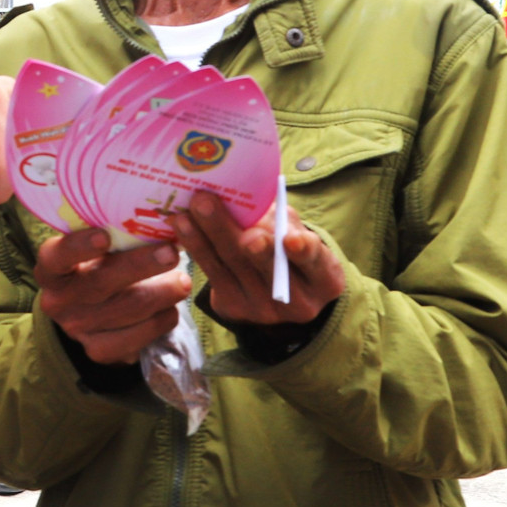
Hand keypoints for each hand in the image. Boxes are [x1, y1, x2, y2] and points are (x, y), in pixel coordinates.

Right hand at [35, 229, 192, 364]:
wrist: (87, 313)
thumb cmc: (98, 267)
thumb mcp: (95, 250)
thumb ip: (114, 236)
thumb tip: (160, 218)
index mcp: (51, 268)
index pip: (58, 256)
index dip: (80, 246)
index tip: (105, 236)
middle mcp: (58, 300)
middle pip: (102, 282)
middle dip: (141, 266)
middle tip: (171, 252)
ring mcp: (77, 328)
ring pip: (129, 308)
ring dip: (163, 293)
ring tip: (183, 281)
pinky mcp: (99, 350)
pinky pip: (140, 335)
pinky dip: (163, 319)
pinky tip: (171, 307)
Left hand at [169, 191, 343, 327]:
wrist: (276, 287)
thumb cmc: (289, 245)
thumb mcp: (295, 230)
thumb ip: (280, 219)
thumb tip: (247, 196)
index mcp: (325, 279)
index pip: (316, 263)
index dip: (303, 250)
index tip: (289, 238)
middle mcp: (298, 302)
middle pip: (265, 265)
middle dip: (236, 234)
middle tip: (212, 205)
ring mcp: (264, 310)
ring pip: (232, 268)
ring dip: (206, 235)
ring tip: (190, 208)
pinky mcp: (234, 309)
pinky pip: (212, 274)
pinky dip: (196, 246)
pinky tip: (182, 225)